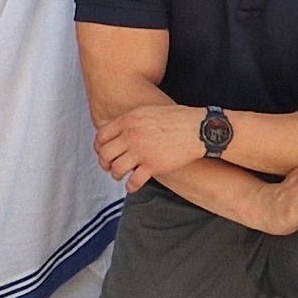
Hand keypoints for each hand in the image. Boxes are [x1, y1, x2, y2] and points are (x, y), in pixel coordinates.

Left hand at [93, 103, 212, 187]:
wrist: (198, 129)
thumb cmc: (175, 118)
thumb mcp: (147, 111)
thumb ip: (128, 119)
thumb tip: (111, 125)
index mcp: (128, 120)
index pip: (101, 136)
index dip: (99, 146)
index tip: (103, 151)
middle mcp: (132, 136)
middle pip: (105, 154)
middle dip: (104, 162)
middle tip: (108, 166)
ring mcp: (142, 151)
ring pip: (116, 168)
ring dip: (115, 174)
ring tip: (120, 175)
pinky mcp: (153, 166)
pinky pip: (134, 181)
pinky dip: (130, 186)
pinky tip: (132, 186)